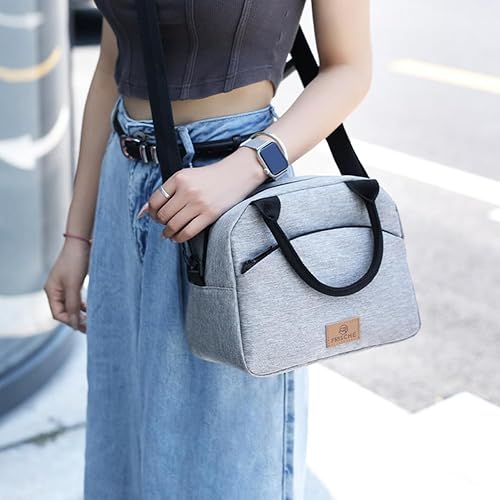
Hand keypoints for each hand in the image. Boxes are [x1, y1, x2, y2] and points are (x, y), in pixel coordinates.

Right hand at [43, 237, 90, 333]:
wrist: (81, 242)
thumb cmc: (75, 261)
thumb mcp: (73, 285)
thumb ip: (73, 305)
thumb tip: (75, 324)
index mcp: (51, 291)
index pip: (58, 314)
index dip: (71, 321)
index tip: (85, 327)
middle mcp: (56, 289)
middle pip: (64, 311)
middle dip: (77, 319)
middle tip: (92, 326)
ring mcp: (64, 285)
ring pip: (72, 305)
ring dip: (81, 312)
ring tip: (93, 319)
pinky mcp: (73, 281)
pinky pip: (77, 297)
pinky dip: (83, 304)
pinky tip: (92, 308)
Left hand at [137, 146, 267, 242]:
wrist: (237, 174)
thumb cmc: (212, 176)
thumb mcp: (187, 176)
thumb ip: (167, 191)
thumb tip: (144, 210)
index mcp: (179, 178)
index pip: (155, 200)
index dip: (151, 211)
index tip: (153, 215)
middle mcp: (187, 191)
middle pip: (163, 215)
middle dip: (160, 222)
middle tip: (163, 224)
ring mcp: (198, 204)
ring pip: (173, 225)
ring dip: (168, 233)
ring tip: (169, 233)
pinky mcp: (209, 215)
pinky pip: (187, 232)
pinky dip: (179, 238)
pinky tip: (178, 236)